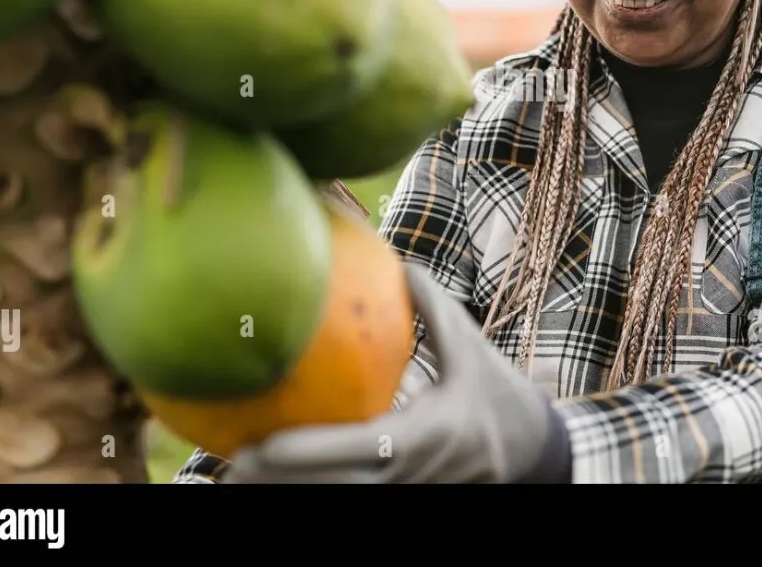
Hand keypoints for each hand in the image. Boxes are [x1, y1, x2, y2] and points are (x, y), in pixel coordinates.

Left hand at [221, 262, 571, 483]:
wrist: (529, 450)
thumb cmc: (496, 394)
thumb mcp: (472, 347)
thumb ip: (435, 307)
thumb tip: (399, 262)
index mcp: (424, 435)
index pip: (358, 450)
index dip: (309, 453)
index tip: (263, 446)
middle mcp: (408, 473)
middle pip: (334, 489)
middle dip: (280, 484)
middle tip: (232, 464)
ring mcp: (403, 491)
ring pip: (337, 499)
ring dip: (288, 491)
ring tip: (237, 476)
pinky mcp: (400, 495)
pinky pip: (350, 496)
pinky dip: (312, 486)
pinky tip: (276, 477)